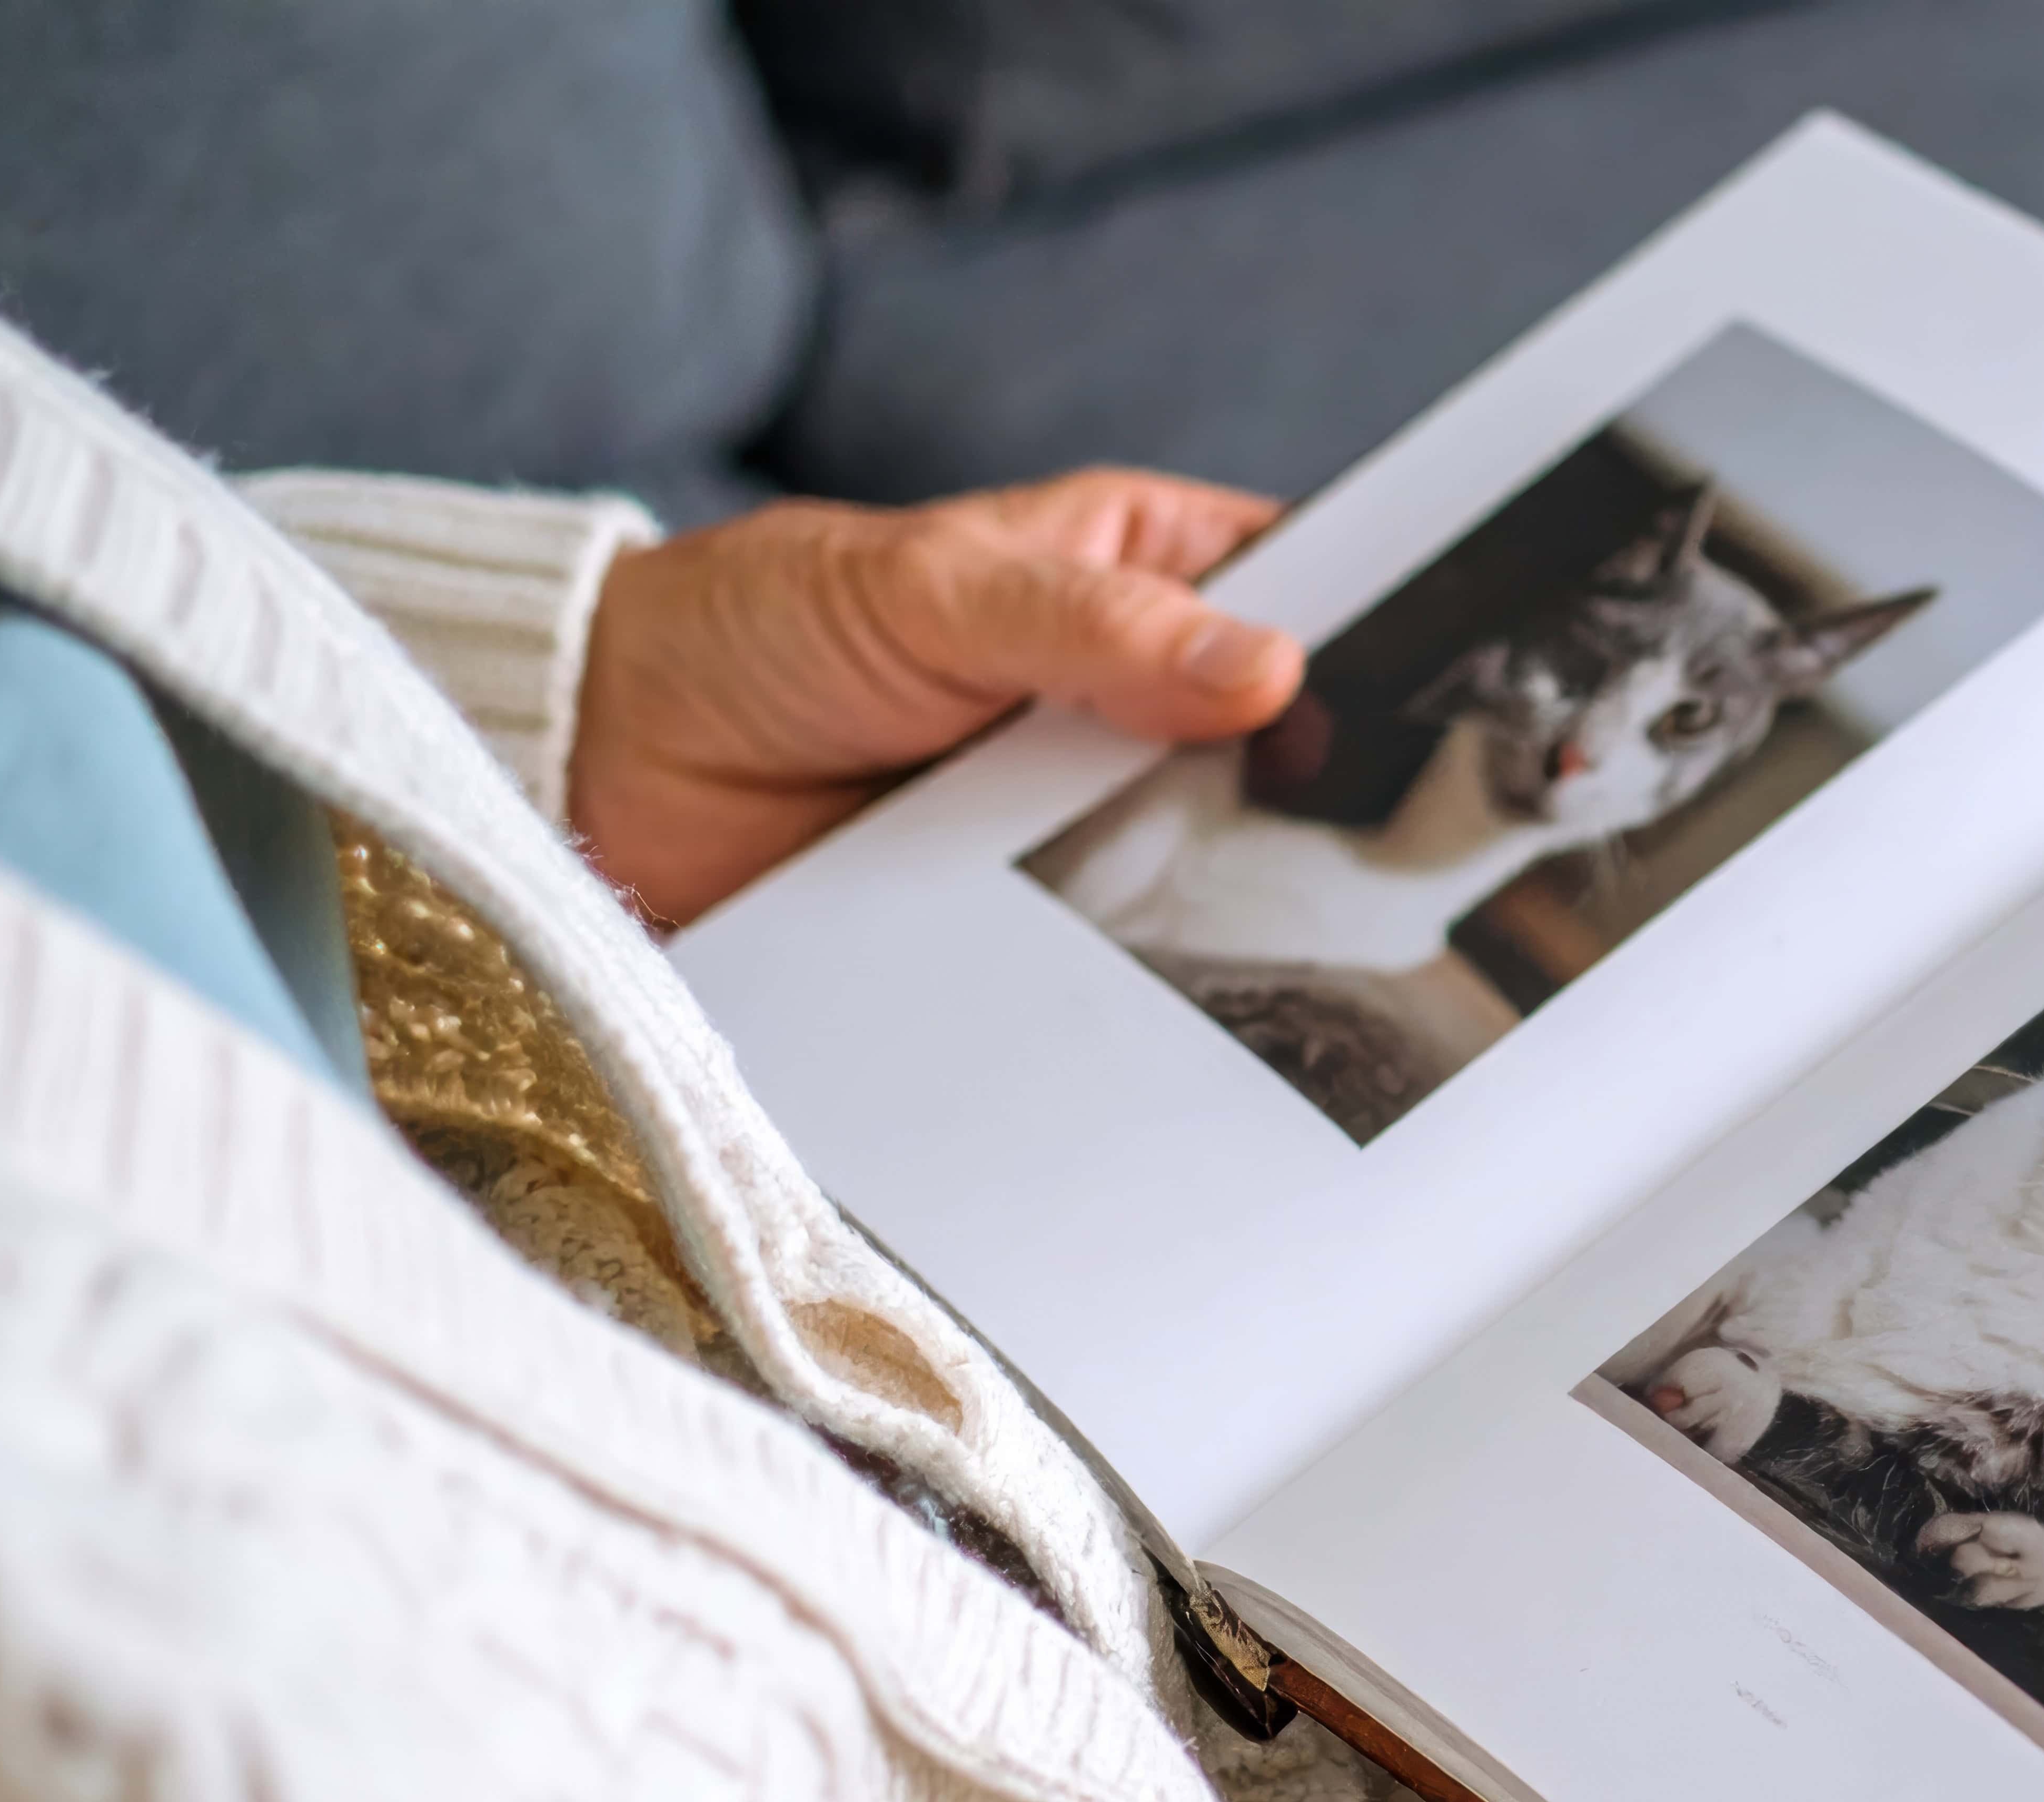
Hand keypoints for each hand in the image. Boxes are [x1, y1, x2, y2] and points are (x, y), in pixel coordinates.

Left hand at [566, 468, 1304, 926]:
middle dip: (1314, 788)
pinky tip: (1184, 989)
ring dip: (1229, 889)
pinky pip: (1119, 949)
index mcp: (1135, 570)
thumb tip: (1265, 668)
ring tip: (1286, 923)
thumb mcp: (931, 589)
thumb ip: (1094, 625)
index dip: (1367, 634)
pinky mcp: (1035, 914)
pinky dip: (1144, 970)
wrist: (608, 764)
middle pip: (1277, 744)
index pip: (1299, 589)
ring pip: (1209, 856)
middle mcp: (1129, 693)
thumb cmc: (758, 627)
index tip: (1435, 691)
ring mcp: (1084, 811)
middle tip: (1370, 834)